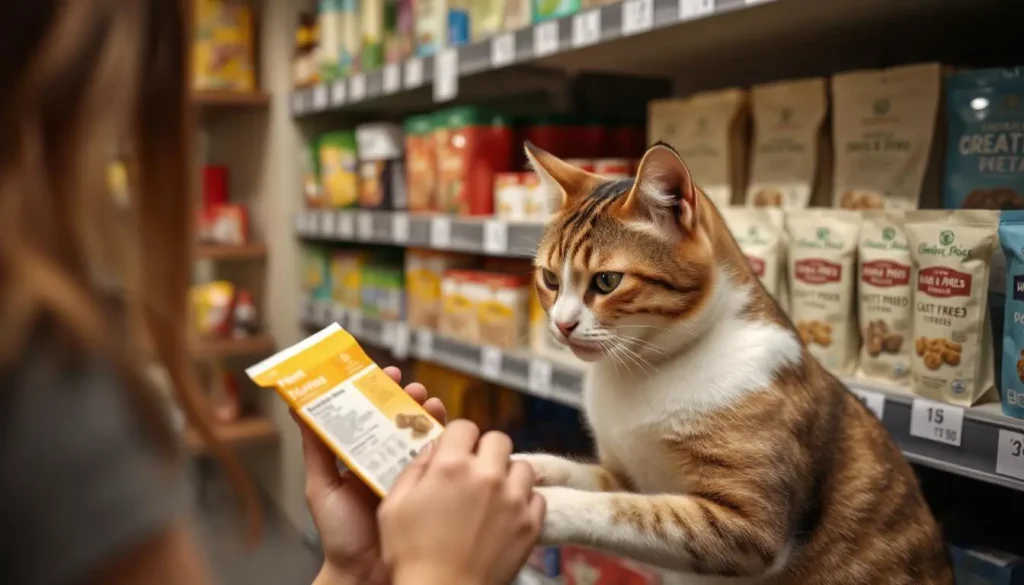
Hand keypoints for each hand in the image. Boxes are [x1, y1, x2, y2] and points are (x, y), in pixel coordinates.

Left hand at [297, 366, 445, 584]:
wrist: (364, 574)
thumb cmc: (338, 534)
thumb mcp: (320, 486)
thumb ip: (315, 449)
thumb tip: (298, 407)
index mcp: (359, 455)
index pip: (370, 413)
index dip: (378, 390)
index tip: (386, 372)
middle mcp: (385, 459)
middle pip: (399, 418)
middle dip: (408, 398)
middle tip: (412, 387)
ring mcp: (408, 473)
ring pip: (421, 435)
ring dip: (428, 415)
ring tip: (431, 402)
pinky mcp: (427, 488)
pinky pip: (437, 460)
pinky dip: (443, 442)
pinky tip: (445, 431)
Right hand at [378, 421, 545, 584]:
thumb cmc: (412, 556)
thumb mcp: (393, 508)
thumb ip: (413, 470)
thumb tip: (432, 449)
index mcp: (450, 466)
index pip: (464, 426)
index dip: (458, 438)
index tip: (455, 451)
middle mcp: (486, 476)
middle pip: (498, 440)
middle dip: (486, 451)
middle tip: (476, 471)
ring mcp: (512, 500)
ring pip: (522, 466)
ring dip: (508, 475)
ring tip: (495, 493)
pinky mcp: (530, 524)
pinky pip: (537, 498)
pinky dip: (525, 502)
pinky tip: (508, 515)